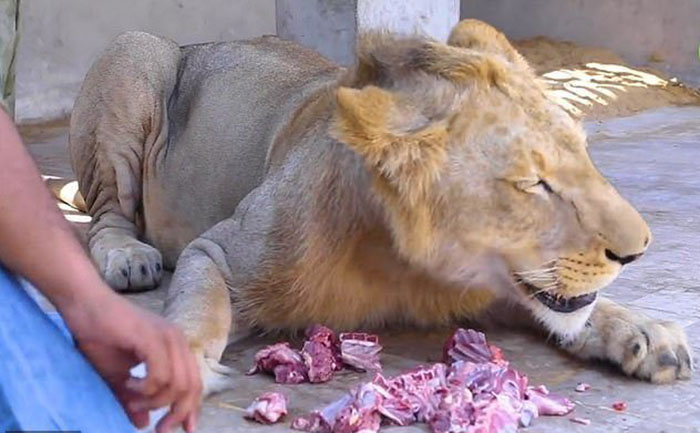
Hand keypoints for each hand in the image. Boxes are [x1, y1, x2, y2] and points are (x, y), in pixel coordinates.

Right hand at [61, 287, 201, 432]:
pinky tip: (129, 383)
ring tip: (131, 398)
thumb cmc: (100, 337)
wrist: (84, 306)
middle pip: (191, 387)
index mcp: (175, 348)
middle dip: (176, 413)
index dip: (192, 409)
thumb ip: (133, 399)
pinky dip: (146, 387)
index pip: (195, 383)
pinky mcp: (152, 338)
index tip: (185, 431)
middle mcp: (178, 341)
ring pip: (177, 384)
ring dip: (154, 400)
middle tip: (157, 428)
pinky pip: (161, 374)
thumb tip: (143, 424)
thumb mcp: (117, 376)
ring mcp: (167, 337)